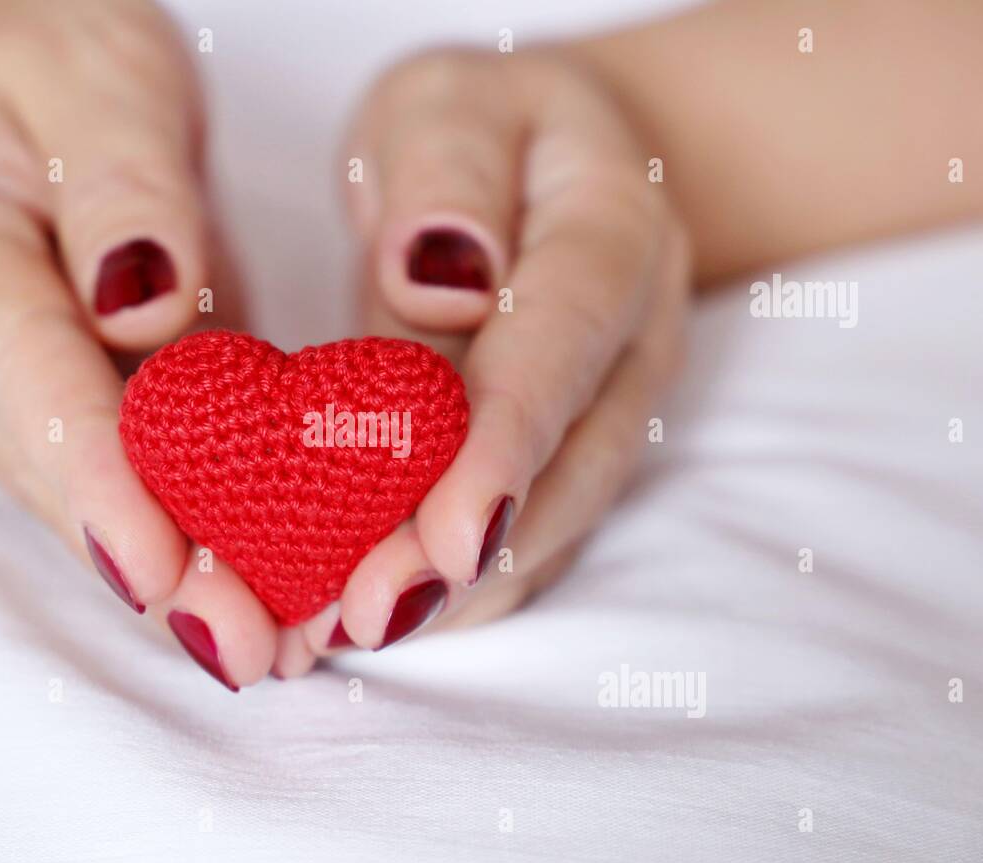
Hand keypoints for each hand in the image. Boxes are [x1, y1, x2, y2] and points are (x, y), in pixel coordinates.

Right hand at [0, 0, 276, 690]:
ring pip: (93, 498)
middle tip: (255, 647)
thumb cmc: (44, 54)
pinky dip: (196, 532)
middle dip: (159, 567)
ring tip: (278, 646)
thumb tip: (143, 306)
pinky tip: (268, 584)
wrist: (0, 81)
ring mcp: (5, 388)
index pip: (29, 380)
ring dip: (183, 575)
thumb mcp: (93, 69)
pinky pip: (127, 479)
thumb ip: (119, 181)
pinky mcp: (63, 404)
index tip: (165, 571)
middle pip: (60, 473)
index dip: (101, 483)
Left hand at [275, 47, 690, 674]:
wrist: (551, 160)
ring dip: (461, 591)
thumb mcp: (448, 106)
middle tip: (364, 622)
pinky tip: (385, 616)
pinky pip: (531, 526)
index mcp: (611, 230)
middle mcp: (632, 338)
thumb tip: (437, 280)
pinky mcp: (573, 452)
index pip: (559, 349)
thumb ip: (445, 179)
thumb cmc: (482, 131)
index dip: (503, 452)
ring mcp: (613, 406)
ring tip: (350, 637)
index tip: (445, 544)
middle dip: (469, 557)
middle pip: (566, 465)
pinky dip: (460, 581)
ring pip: (555, 518)